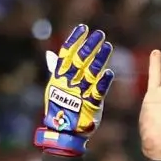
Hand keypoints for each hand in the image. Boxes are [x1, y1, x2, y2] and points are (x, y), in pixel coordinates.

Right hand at [35, 24, 114, 155]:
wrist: (63, 132)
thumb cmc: (60, 108)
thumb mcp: (55, 88)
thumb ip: (55, 70)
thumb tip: (51, 54)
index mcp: (60, 76)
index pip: (67, 53)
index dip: (75, 40)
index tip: (83, 28)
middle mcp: (69, 82)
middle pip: (80, 60)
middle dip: (89, 46)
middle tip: (99, 34)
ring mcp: (80, 93)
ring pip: (91, 73)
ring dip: (100, 59)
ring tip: (108, 47)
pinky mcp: (90, 105)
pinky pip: (98, 92)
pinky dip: (103, 83)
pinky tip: (109, 73)